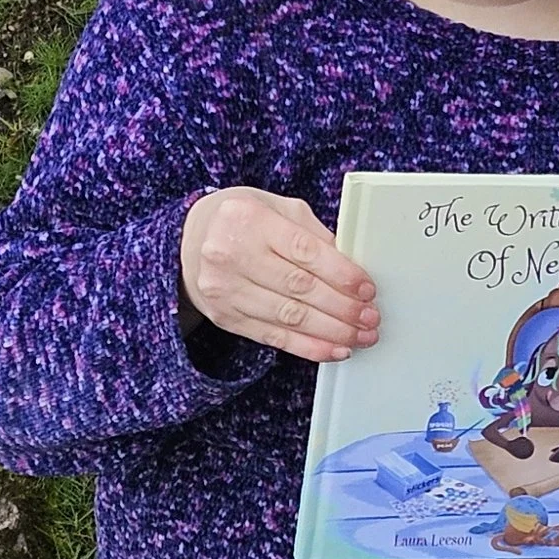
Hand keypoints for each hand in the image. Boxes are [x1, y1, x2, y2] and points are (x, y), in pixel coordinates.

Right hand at [179, 187, 379, 363]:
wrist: (188, 241)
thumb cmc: (240, 221)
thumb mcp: (275, 208)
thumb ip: (312, 234)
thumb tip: (351, 268)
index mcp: (248, 219)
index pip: (304, 251)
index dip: (340, 274)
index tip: (366, 289)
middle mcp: (231, 254)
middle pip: (299, 288)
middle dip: (342, 308)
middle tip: (370, 318)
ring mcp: (225, 290)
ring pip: (289, 317)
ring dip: (331, 332)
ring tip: (360, 336)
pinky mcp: (225, 317)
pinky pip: (273, 338)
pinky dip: (308, 347)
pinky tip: (333, 349)